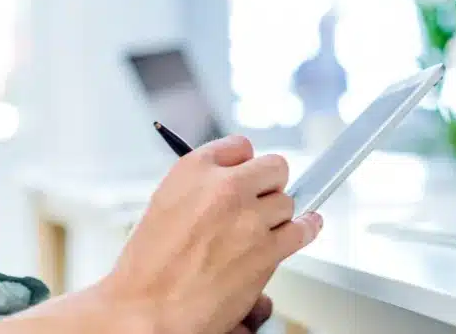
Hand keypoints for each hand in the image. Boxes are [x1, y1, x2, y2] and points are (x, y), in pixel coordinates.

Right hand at [104, 135, 322, 333]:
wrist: (148, 309)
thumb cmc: (149, 268)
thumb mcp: (164, 205)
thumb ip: (199, 187)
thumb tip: (228, 185)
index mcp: (193, 170)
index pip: (240, 147)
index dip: (245, 164)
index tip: (248, 174)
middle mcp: (224, 187)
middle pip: (273, 168)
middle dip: (269, 185)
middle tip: (260, 201)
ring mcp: (249, 217)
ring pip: (287, 201)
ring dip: (278, 215)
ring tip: (263, 230)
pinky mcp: (266, 249)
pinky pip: (302, 229)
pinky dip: (307, 228)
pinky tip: (307, 226)